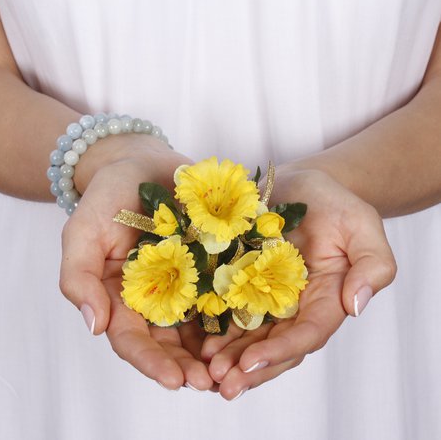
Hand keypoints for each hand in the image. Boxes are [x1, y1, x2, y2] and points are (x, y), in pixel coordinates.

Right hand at [59, 135, 212, 390]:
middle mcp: (156, 295)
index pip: (132, 340)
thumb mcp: (83, 232)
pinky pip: (224, 289)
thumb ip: (79, 277)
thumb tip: (93, 326)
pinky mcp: (211, 262)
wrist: (143, 162)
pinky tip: (251, 326)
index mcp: (122, 296)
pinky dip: (234, 311)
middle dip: (188, 365)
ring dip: (216, 349)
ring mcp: (186, 280)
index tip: (175, 380)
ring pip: (200, 324)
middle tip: (212, 384)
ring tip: (235, 368)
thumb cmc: (108, 196)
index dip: (151, 362)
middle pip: (170, 340)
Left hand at [201, 168, 396, 398]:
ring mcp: (266, 294)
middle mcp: (294, 305)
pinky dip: (214, 325)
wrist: (303, 185)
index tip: (250, 363)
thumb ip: (372, 266)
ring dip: (228, 355)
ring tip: (204, 368)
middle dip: (249, 367)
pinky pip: (228, 307)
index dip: (279, 351)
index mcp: (325, 299)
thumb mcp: (362, 226)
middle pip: (274, 344)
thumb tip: (356, 306)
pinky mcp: (243, 279)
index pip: (306, 334)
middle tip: (221, 383)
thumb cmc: (336, 204)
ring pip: (249, 333)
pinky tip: (196, 338)